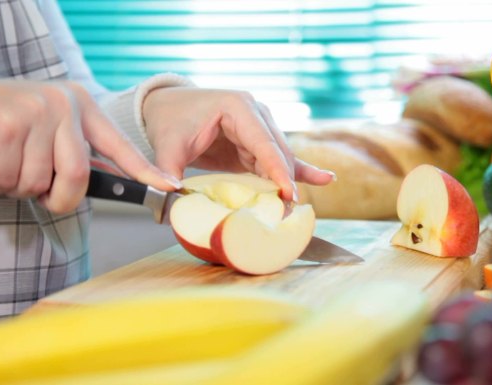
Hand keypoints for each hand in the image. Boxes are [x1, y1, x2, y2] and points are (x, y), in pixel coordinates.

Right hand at [0, 79, 179, 212]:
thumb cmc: (0, 124)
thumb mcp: (45, 130)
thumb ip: (72, 152)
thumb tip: (104, 185)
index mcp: (79, 105)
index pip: (119, 145)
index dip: (146, 171)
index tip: (171, 187)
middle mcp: (63, 104)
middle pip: (78, 176)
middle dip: (55, 196)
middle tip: (31, 184)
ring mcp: (35, 112)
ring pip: (39, 182)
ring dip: (14, 184)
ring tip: (1, 158)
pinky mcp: (5, 126)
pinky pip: (7, 179)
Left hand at [142, 87, 334, 200]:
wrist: (167, 106)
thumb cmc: (169, 121)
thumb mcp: (166, 146)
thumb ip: (167, 170)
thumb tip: (172, 192)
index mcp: (237, 106)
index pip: (263, 143)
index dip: (276, 170)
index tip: (287, 194)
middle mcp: (255, 112)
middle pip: (277, 151)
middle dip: (285, 180)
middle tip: (288, 209)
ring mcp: (260, 124)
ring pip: (280, 157)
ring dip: (288, 181)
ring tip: (295, 205)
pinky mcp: (257, 140)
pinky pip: (280, 156)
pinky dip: (300, 169)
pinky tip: (325, 178)